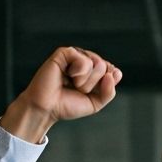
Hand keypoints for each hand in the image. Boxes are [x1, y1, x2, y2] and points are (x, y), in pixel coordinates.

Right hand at [1, 46, 121, 143]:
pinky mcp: (64, 53)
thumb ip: (109, 92)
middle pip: (104, 67)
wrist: (46, 109)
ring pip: (96, 63)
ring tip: (70, 84)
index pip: (112, 70)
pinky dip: (78, 72)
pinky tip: (66, 75)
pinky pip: (83, 59)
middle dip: (92, 85)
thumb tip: (115, 74)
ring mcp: (75, 55)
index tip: (89, 93)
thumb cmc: (66, 105)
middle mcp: (85, 60)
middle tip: (76, 89)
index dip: (105, 84)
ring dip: (84, 81)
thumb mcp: (95, 103)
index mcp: (92, 71)